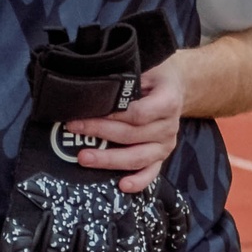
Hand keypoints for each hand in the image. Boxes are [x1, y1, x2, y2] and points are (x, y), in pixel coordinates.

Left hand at [65, 51, 193, 193]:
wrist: (178, 86)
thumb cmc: (156, 73)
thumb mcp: (146, 65)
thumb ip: (127, 76)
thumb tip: (93, 81)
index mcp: (168, 101)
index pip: (138, 113)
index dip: (112, 115)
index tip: (88, 111)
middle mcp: (169, 125)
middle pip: (132, 135)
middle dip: (99, 133)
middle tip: (73, 128)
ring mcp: (166, 143)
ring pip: (138, 157)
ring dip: (110, 160)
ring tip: (84, 158)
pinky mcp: (162, 156)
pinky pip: (151, 172)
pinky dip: (138, 181)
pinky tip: (121, 185)